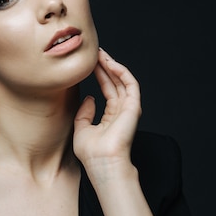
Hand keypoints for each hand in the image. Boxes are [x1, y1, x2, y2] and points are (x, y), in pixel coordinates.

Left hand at [73, 48, 141, 181]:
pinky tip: (111, 64)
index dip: (99, 75)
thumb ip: (84, 112)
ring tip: (101, 54)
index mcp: (111, 117)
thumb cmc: (92, 153)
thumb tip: (89, 96)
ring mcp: (129, 109)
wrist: (102, 163)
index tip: (90, 63)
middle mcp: (122, 111)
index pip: (107, 89)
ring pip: (123, 81)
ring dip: (113, 66)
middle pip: (115, 83)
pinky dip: (122, 73)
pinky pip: (131, 85)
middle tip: (96, 52)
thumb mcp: (81, 129)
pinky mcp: (134, 108)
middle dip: (105, 66)